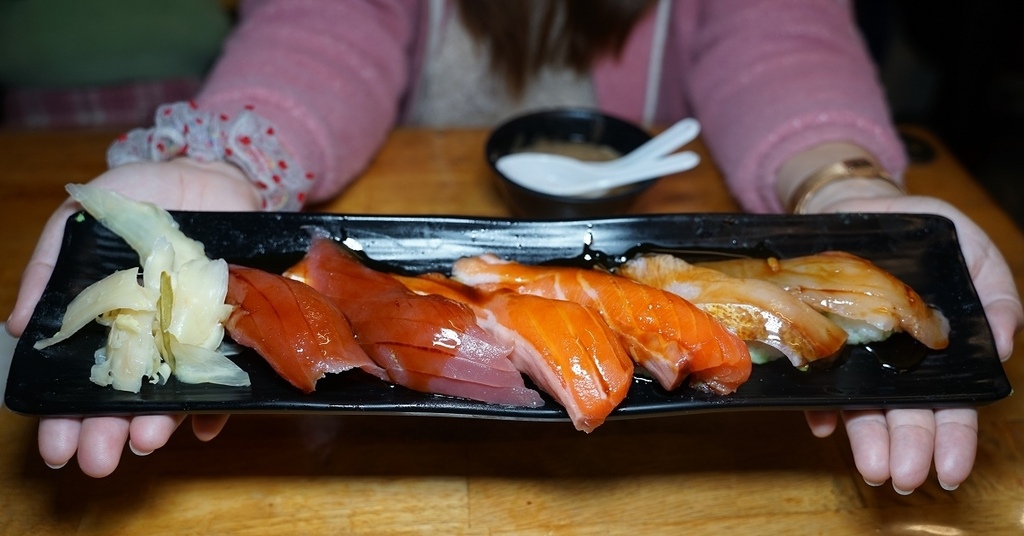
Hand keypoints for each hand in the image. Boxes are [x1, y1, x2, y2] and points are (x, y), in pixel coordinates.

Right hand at [7, 158, 261, 477]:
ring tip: (145, 441)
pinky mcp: (237, 329)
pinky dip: (219, 406)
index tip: (57, 445)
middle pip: (126, 398)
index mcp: (109, 325)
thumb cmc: (139, 200)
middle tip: (98, 459)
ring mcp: (195, 338)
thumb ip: (50, 268)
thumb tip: (16, 327)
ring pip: (176, 394)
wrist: (209, 174)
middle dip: (108, 432)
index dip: (66, 416)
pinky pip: (231, 378)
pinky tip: (204, 426)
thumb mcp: (80, 222)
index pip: (82, 382)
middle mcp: (151, 340)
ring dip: (159, 423)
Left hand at [803, 194, 1022, 492]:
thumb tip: (1006, 343)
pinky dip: (817, 405)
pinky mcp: (815, 344)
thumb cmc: (917, 230)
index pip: (951, 402)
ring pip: (862, 406)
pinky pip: (812, 381)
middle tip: (906, 478)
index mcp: (937, 350)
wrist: (852, 205)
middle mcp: (894, 362)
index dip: (954, 437)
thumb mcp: (970, 247)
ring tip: (875, 470)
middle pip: (905, 413)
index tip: (950, 469)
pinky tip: (821, 425)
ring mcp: (853, 356)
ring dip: (867, 440)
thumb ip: (996, 290)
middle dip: (909, 449)